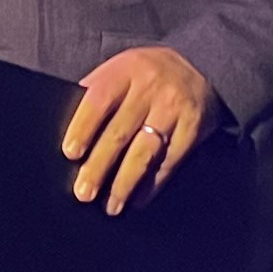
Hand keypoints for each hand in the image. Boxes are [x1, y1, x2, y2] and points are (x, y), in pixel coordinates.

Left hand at [61, 46, 218, 214]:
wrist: (201, 66)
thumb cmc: (147, 74)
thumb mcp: (121, 69)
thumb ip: (98, 91)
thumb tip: (71, 130)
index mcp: (126, 69)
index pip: (99, 100)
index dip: (84, 127)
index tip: (71, 153)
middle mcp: (151, 88)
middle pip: (119, 132)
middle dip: (99, 166)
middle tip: (84, 192)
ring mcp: (174, 108)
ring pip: (145, 151)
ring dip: (125, 182)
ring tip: (111, 205)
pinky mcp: (193, 127)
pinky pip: (170, 161)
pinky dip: (153, 183)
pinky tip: (139, 198)